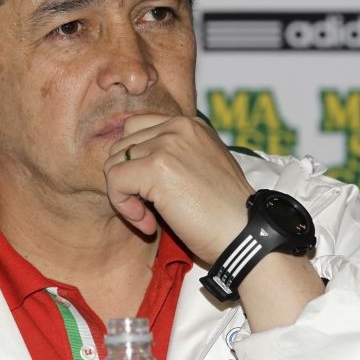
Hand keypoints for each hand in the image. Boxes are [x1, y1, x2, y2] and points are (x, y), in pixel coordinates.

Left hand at [104, 114, 252, 263]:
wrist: (245, 235)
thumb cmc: (224, 214)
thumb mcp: (200, 169)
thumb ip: (172, 157)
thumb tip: (129, 163)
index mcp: (190, 124)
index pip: (136, 129)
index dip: (134, 163)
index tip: (152, 193)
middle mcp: (179, 127)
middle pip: (122, 146)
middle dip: (127, 180)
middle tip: (149, 210)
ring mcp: (168, 144)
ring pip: (114, 164)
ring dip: (125, 196)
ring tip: (149, 218)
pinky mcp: (157, 167)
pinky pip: (114, 181)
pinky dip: (123, 207)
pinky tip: (148, 224)